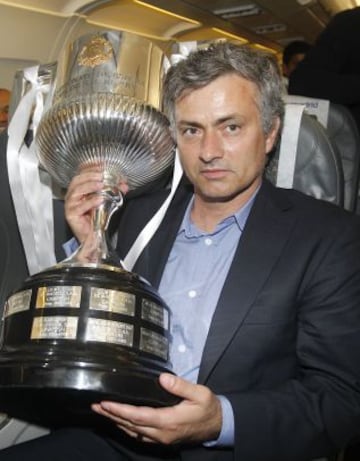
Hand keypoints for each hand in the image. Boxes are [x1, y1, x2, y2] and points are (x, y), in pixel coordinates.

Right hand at [64, 167, 127, 242]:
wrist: (93, 236)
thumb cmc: (96, 218)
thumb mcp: (106, 201)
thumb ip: (114, 191)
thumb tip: (124, 185)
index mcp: (79, 189)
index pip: (82, 174)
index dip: (90, 167)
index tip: (101, 164)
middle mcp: (73, 195)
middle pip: (78, 180)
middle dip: (90, 175)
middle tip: (102, 175)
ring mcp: (71, 204)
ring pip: (77, 191)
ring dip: (90, 185)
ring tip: (101, 184)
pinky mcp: (72, 214)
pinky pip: (80, 206)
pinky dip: (90, 201)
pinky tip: (99, 199)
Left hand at [91, 373, 221, 445]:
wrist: (217, 425)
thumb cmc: (208, 407)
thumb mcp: (199, 393)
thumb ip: (181, 386)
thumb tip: (162, 378)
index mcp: (169, 420)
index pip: (138, 416)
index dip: (120, 410)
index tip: (105, 403)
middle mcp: (161, 432)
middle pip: (131, 425)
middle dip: (112, 415)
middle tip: (96, 406)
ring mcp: (161, 438)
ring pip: (133, 432)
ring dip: (116, 422)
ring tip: (102, 412)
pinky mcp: (162, 439)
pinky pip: (139, 435)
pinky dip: (126, 428)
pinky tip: (119, 422)